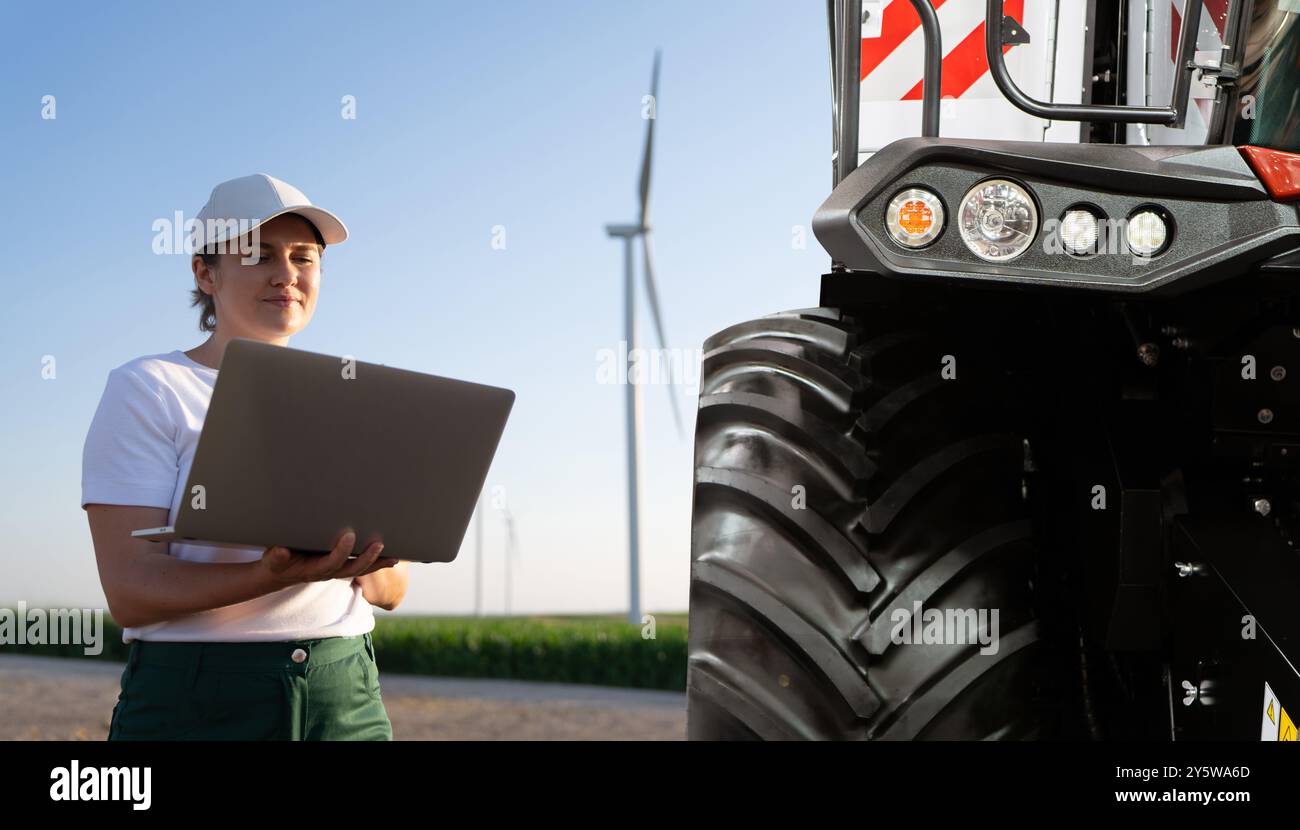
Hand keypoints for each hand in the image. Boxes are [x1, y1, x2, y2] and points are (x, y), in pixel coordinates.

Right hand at [258, 529, 397, 588]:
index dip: (341, 552)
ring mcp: (337, 570)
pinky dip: (378, 563)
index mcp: (313, 570)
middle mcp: (329, 572)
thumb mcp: (272, 560)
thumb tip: (282, 552)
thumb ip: (276, 557)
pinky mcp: (341, 566)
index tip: (349, 536)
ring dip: (377, 563)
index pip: (331, 563)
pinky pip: (363, 566)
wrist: (279, 573)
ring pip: (361, 569)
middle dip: (367, 558)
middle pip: (352, 569)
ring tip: (395, 557)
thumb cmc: (277, 563)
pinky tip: (393, 558)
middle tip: (379, 544)